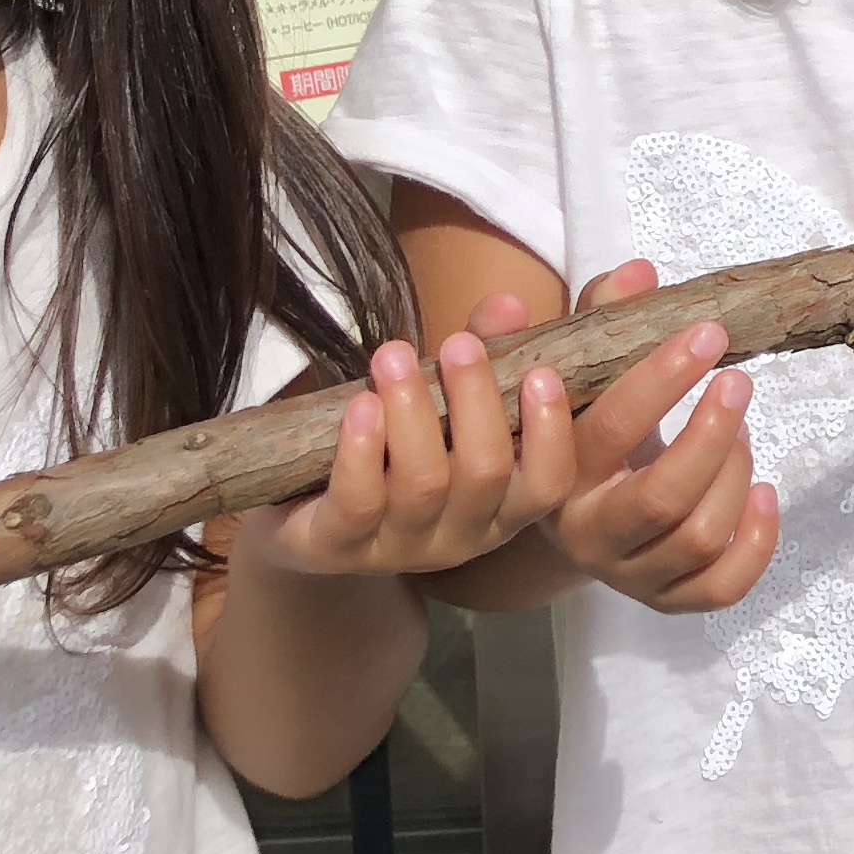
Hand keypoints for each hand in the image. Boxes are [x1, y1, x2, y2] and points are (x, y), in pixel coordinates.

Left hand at [241, 295, 575, 580]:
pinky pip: (357, 504)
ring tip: (394, 356)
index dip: (551, 435)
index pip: (547, 485)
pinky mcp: (336, 547)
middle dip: (475, 401)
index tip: (541, 373)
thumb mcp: (444, 396)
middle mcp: (459, 536)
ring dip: (412, 412)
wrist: (302, 506)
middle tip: (458, 344)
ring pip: (422, 484)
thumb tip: (508, 306)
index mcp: (500, 505)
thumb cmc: (393, 442)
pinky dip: (361, 451)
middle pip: (484, 473)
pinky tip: (360, 404)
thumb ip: (485, 350)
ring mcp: (397, 548)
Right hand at [542, 266, 780, 615]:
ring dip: (734, 471)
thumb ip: (597, 315)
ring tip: (739, 428)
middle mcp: (585, 534)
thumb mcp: (573, 362)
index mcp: (556, 470)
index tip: (709, 333)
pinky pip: (722, 588)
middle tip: (739, 379)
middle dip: (712, 433)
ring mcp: (627, 574)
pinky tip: (765, 491)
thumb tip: (639, 273)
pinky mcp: (666, 599)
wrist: (563, 501)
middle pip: (662, 497)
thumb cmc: (576, 417)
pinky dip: (757, 542)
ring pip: (701, 535)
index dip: (662, 379)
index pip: (610, 426)